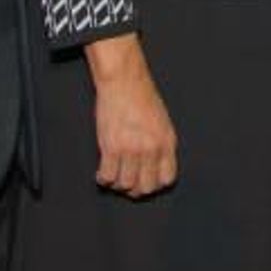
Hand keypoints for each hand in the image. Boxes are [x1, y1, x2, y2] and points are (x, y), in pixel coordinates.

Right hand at [85, 35, 177, 197]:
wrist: (124, 81)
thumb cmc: (142, 98)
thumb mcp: (162, 122)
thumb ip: (161, 145)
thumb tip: (155, 167)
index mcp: (167, 142)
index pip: (167, 179)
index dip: (155, 184)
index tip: (146, 181)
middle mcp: (151, 148)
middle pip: (146, 187)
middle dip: (136, 190)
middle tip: (127, 182)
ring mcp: (131, 149)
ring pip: (125, 185)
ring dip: (118, 184)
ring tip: (114, 175)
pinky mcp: (111, 147)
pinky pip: (107, 176)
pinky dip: (103, 179)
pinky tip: (102, 173)